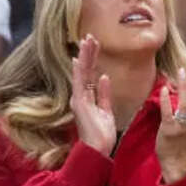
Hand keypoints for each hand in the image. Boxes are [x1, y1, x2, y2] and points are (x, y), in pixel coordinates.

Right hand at [69, 35, 115, 156]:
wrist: (98, 149)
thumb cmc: (102, 134)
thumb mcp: (106, 110)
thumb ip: (104, 94)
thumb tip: (105, 77)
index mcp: (87, 97)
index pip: (90, 74)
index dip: (92, 59)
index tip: (95, 45)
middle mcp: (80, 96)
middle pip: (84, 70)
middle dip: (88, 53)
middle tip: (90, 36)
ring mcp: (79, 99)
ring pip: (81, 73)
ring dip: (84, 57)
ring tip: (86, 41)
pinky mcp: (80, 104)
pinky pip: (79, 85)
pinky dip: (79, 72)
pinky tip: (79, 59)